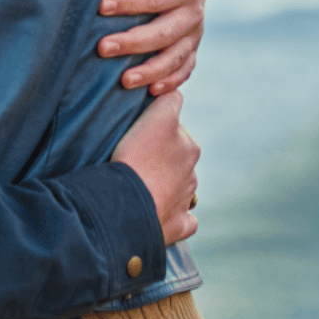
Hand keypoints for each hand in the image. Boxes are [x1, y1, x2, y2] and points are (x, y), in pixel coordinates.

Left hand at [97, 0, 207, 94]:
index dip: (130, 2)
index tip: (101, 6)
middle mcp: (194, 12)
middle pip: (164, 33)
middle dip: (133, 42)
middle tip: (102, 48)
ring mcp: (194, 33)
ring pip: (174, 58)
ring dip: (149, 71)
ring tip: (123, 81)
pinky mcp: (191, 47)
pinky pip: (184, 69)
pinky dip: (169, 82)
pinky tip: (149, 91)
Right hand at [111, 90, 199, 244]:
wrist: (127, 206)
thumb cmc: (137, 159)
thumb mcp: (155, 118)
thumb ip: (170, 102)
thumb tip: (175, 94)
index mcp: (189, 145)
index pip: (174, 125)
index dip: (155, 126)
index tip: (138, 132)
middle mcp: (191, 170)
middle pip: (178, 155)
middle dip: (162, 156)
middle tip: (135, 158)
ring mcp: (186, 199)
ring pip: (181, 185)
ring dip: (166, 184)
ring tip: (139, 185)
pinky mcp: (179, 224)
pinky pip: (184, 219)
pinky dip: (175, 215)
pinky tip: (160, 213)